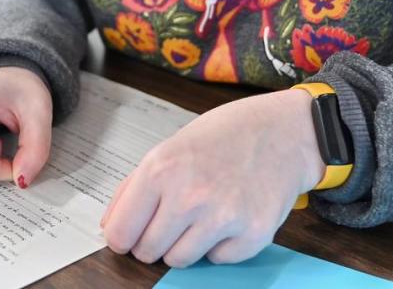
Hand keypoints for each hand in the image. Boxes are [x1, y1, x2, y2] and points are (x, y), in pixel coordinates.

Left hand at [101, 89, 323, 266]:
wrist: (282, 132)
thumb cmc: (224, 136)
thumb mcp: (169, 147)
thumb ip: (134, 187)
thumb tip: (110, 226)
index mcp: (161, 169)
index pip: (120, 232)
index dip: (123, 236)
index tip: (129, 234)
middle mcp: (189, 196)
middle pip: (147, 251)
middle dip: (154, 240)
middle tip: (173, 217)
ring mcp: (222, 218)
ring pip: (179, 261)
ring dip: (185, 244)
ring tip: (201, 214)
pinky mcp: (252, 235)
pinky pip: (217, 260)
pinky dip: (219, 245)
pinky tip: (229, 216)